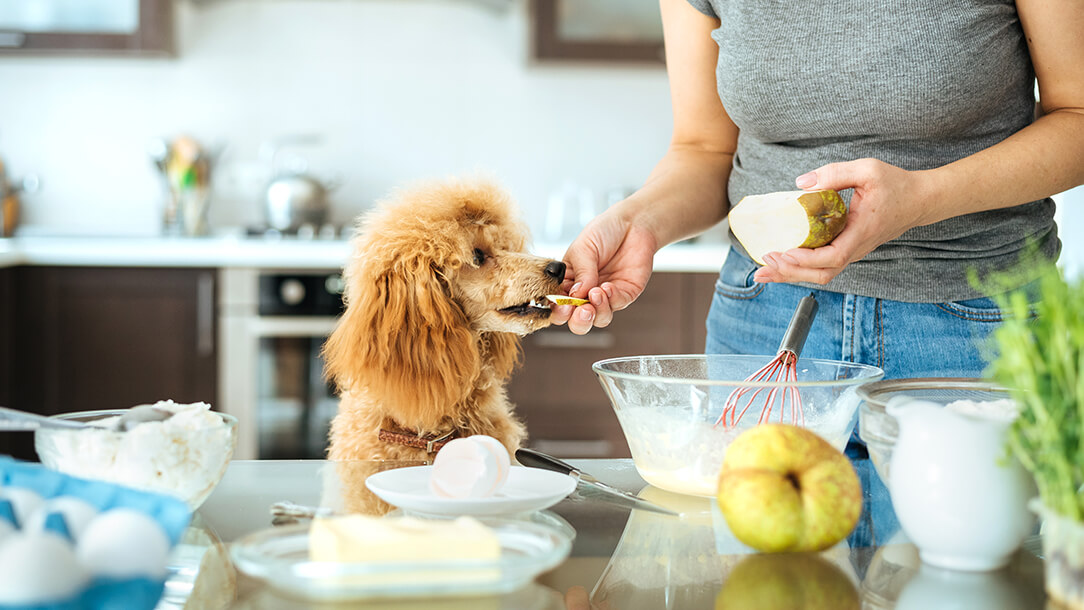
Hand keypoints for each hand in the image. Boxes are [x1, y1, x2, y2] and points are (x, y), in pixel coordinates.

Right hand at [550, 211, 656, 334]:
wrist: (632, 223)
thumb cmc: (603, 232)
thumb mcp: (583, 248)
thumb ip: (581, 273)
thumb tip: (576, 296)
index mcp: (569, 283)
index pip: (558, 305)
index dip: (558, 310)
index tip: (562, 306)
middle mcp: (586, 294)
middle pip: (578, 321)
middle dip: (578, 321)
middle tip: (581, 310)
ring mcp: (606, 296)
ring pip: (599, 319)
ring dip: (597, 311)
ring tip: (596, 293)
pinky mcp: (625, 294)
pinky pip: (617, 305)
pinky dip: (611, 299)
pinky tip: (608, 286)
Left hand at [754, 158, 935, 284]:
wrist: (919, 200)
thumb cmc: (896, 185)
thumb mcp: (868, 170)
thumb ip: (834, 173)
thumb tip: (801, 184)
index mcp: (861, 232)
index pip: (833, 257)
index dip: (807, 260)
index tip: (785, 253)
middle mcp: (856, 248)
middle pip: (822, 273)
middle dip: (790, 273)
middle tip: (763, 265)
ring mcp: (852, 251)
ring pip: (820, 273)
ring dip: (791, 274)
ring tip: (764, 271)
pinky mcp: (848, 249)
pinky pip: (822, 265)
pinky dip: (800, 267)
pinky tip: (781, 262)